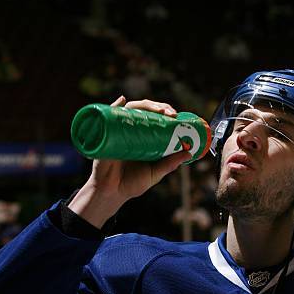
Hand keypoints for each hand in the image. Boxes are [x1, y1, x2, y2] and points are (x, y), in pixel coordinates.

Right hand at [68, 96, 190, 228]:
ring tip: (158, 110)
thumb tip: (188, 152)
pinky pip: (108, 118)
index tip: (176, 115)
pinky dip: (114, 106)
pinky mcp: (105, 136)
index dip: (166, 112)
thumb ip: (169, 164)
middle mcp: (132, 131)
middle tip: (171, 113)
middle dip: (159, 107)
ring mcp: (118, 132)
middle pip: (144, 111)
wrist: (111, 193)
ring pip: (130, 110)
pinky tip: (122, 101)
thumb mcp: (155, 174)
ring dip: (145, 105)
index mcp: (144, 137)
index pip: (155, 118)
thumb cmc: (132, 183)